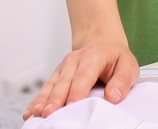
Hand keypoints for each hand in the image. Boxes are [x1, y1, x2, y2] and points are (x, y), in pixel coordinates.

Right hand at [22, 28, 138, 119]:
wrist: (101, 43)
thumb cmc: (114, 58)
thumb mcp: (128, 65)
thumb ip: (122, 80)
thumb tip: (113, 96)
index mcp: (92, 57)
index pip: (83, 77)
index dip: (77, 91)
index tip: (72, 104)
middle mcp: (74, 61)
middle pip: (63, 83)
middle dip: (55, 99)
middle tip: (49, 114)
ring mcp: (63, 68)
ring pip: (51, 86)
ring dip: (43, 100)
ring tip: (36, 113)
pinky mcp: (57, 76)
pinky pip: (45, 89)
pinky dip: (37, 100)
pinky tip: (30, 111)